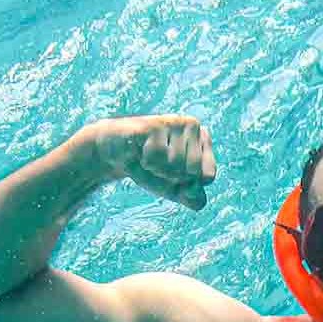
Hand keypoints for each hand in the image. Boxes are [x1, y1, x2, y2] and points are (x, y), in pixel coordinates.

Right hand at [82, 114, 216, 210]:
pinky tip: (139, 152)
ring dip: (157, 170)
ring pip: (175, 164)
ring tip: (148, 159)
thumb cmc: (149, 168)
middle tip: (158, 166)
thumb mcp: (173, 188)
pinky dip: (146, 162)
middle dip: (172, 178)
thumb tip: (198, 199)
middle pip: (192, 171)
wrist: (114, 153)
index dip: (188, 185)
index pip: (208, 176)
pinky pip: (157, 157)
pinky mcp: (154, 125)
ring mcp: (174, 122)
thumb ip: (192, 197)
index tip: (175, 175)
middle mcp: (192, 125)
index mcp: (204, 139)